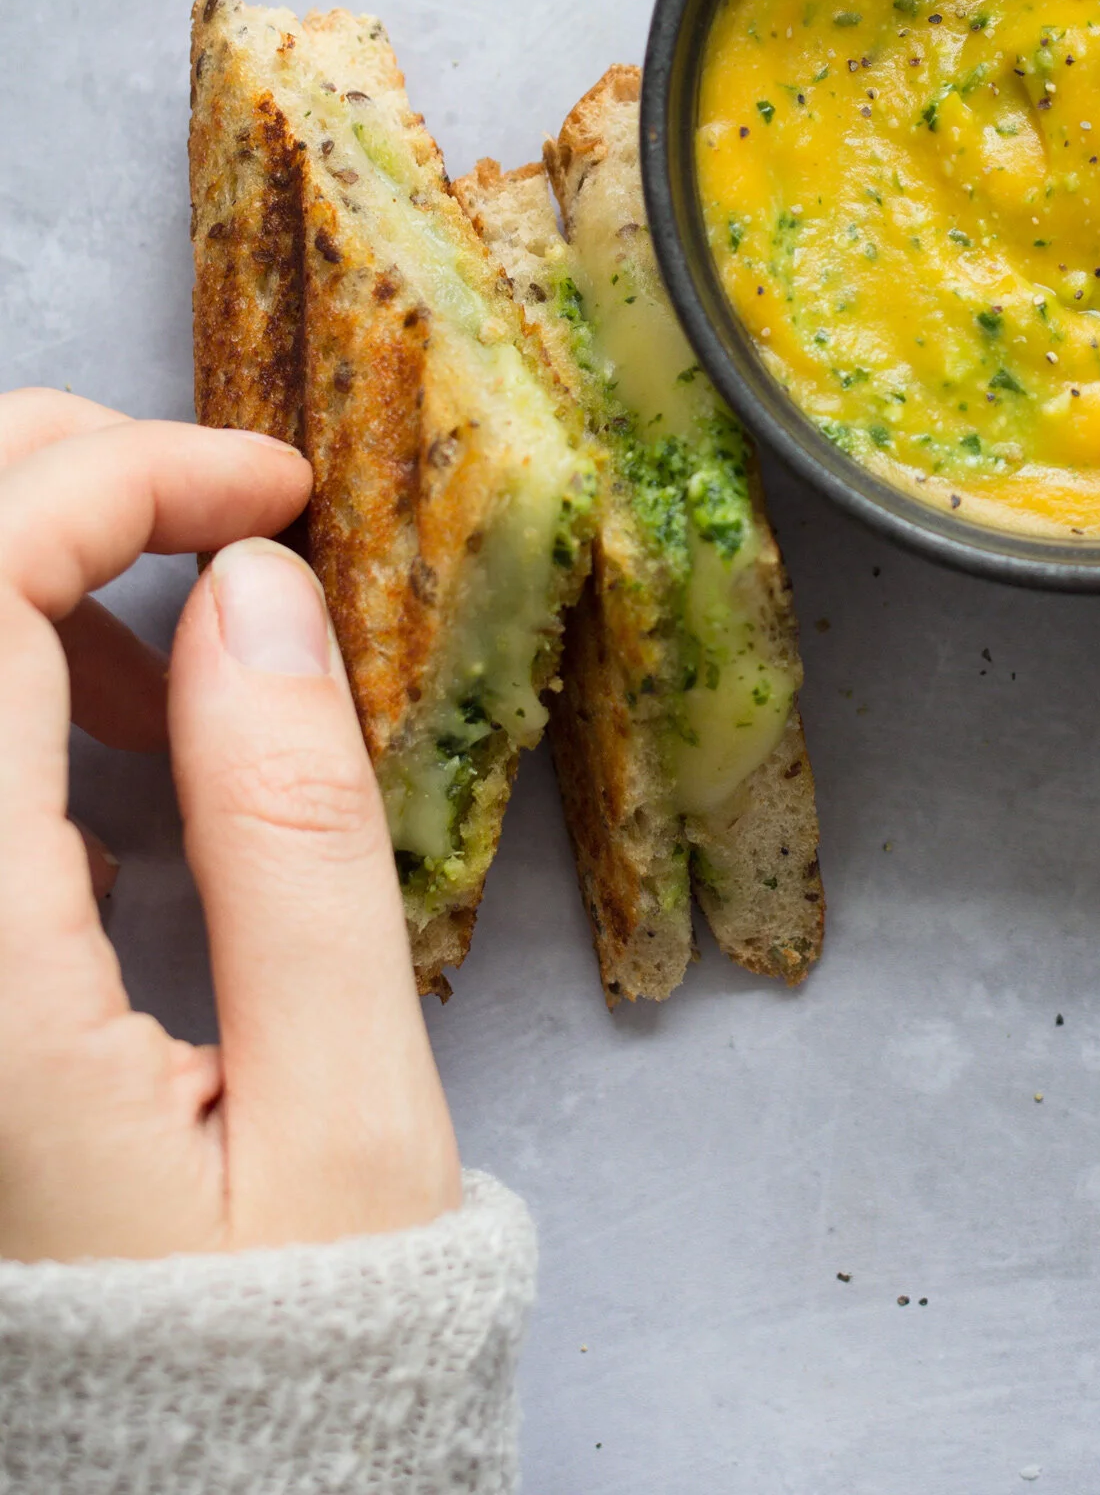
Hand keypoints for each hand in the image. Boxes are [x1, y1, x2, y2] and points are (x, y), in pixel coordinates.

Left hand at [0, 390, 460, 1261]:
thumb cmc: (283, 1346)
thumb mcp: (342, 1110)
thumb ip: (291, 835)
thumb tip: (253, 589)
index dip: (115, 482)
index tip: (271, 488)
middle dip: (48, 477)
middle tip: (217, 497)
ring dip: (28, 575)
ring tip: (188, 639)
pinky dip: (14, 680)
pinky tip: (119, 741)